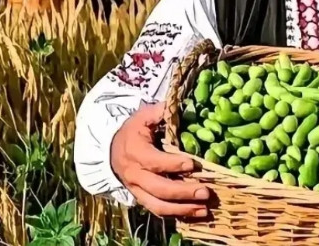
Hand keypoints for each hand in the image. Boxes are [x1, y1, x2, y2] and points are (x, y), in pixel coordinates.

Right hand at [110, 102, 210, 217]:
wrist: (113, 150)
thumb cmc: (134, 131)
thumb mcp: (143, 116)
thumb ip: (160, 111)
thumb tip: (178, 104)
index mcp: (135, 152)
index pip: (154, 162)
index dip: (173, 164)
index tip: (192, 163)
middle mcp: (135, 175)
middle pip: (159, 189)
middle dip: (183, 192)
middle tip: (205, 191)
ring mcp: (138, 190)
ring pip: (158, 206)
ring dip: (182, 209)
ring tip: (204, 209)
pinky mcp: (143, 199)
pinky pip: (159, 211)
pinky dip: (177, 214)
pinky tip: (196, 213)